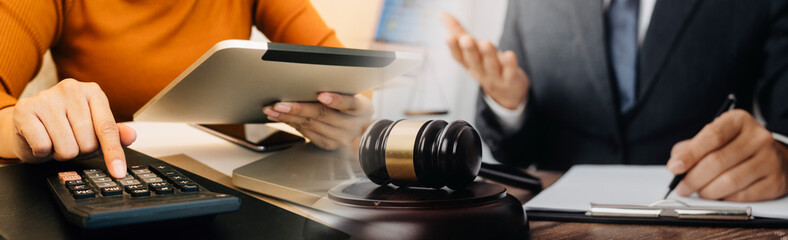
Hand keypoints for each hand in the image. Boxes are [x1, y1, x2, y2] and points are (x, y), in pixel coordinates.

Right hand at [0, 79, 135, 178]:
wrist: (28, 124)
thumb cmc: (65, 126)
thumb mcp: (94, 129)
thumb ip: (114, 133)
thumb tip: (131, 136)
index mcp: (92, 92)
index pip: (107, 128)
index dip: (113, 153)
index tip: (118, 172)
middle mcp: (70, 89)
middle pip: (87, 141)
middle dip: (81, 150)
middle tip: (72, 142)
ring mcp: (46, 97)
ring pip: (66, 147)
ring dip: (62, 153)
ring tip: (56, 140)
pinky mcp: (25, 110)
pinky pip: (43, 146)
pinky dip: (43, 152)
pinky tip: (41, 140)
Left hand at [262, 92, 372, 149]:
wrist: (359, 125)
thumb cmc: (350, 103)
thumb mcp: (351, 94)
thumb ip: (337, 89)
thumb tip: (306, 83)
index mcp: (362, 109)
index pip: (349, 104)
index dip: (335, 100)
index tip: (321, 95)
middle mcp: (354, 126)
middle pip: (323, 115)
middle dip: (298, 108)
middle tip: (279, 104)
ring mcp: (341, 138)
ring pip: (311, 125)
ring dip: (288, 117)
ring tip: (272, 109)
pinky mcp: (329, 145)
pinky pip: (307, 133)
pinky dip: (291, 123)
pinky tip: (280, 117)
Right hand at [440, 12, 529, 109]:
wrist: (506, 91)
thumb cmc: (485, 64)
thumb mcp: (470, 50)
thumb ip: (457, 31)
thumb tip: (441, 13)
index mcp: (468, 63)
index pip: (458, 56)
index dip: (453, 48)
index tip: (449, 37)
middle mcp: (479, 70)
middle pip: (473, 61)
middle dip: (469, 50)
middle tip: (467, 40)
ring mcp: (494, 76)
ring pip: (491, 66)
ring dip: (488, 55)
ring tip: (485, 44)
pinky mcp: (510, 78)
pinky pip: (510, 71)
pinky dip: (509, 64)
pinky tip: (509, 54)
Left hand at [667, 109, 787, 201]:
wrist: (773, 156)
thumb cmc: (735, 146)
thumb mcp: (715, 137)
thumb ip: (692, 147)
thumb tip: (676, 163)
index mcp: (739, 121)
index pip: (712, 136)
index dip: (690, 154)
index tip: (674, 167)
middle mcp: (758, 137)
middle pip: (717, 161)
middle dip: (693, 178)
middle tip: (682, 187)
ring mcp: (769, 159)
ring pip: (729, 181)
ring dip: (707, 191)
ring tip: (699, 191)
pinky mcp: (775, 181)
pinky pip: (743, 195)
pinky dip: (724, 198)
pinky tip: (719, 194)